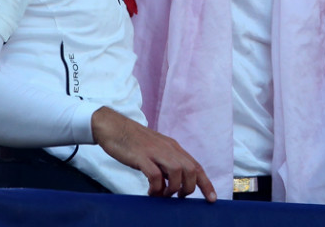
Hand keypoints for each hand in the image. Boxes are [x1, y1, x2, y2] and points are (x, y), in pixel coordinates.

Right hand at [90, 106, 215, 201]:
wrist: (113, 126)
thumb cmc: (132, 141)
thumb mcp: (155, 149)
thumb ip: (165, 163)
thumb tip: (174, 183)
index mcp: (173, 147)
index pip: (195, 165)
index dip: (206, 183)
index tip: (212, 199)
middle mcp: (167, 148)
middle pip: (190, 169)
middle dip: (189, 188)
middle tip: (178, 197)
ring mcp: (154, 151)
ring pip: (177, 171)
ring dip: (173, 188)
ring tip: (163, 195)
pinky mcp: (141, 156)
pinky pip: (155, 175)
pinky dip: (156, 187)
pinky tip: (151, 192)